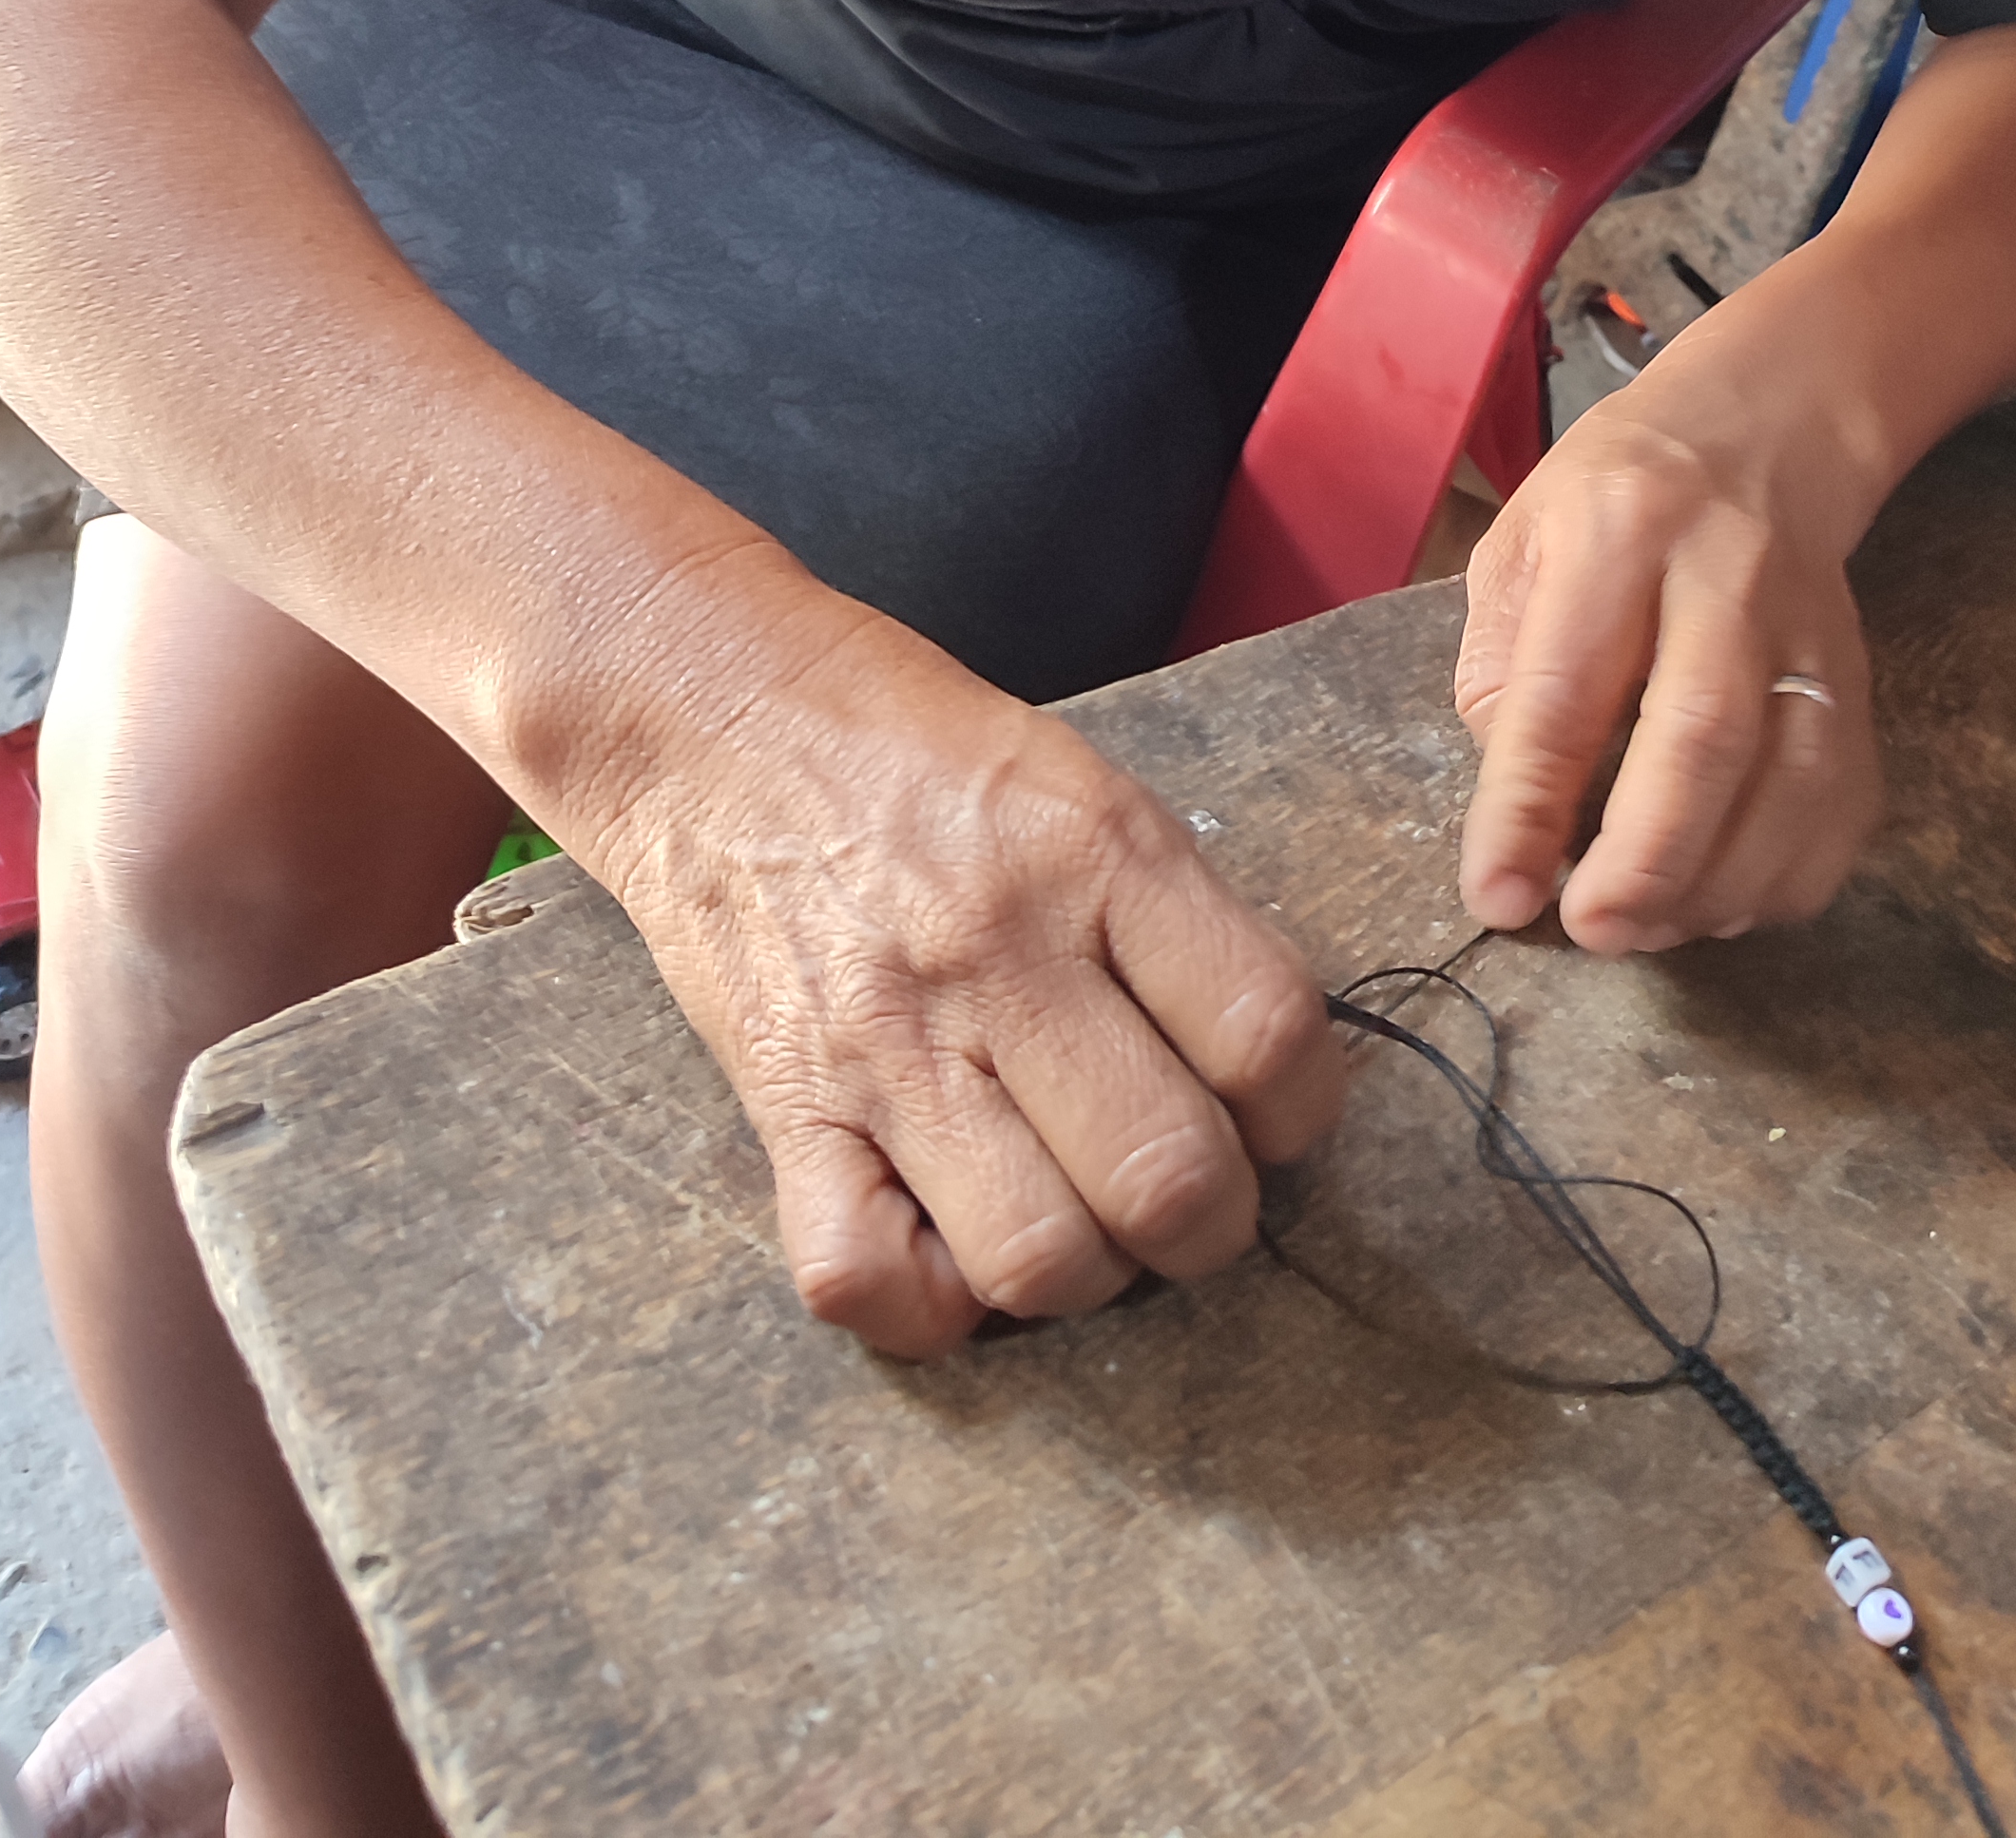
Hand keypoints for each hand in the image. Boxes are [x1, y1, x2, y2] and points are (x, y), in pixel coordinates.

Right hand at [579, 590, 1342, 1359]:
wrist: (711, 711)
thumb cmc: (915, 747)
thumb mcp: (1083, 779)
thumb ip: (1177, 919)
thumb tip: (1268, 1075)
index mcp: (1096, 853)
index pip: (1268, 1034)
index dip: (1305, 1111)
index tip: (1277, 1116)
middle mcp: (999, 953)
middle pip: (1169, 1178)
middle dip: (1213, 1222)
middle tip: (1190, 1193)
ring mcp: (886, 1043)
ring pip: (1040, 1258)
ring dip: (1088, 1274)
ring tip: (1080, 1218)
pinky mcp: (786, 1110)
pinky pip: (871, 1283)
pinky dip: (930, 1303)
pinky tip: (954, 1238)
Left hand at [1452, 360, 1882, 953]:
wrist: (1762, 435)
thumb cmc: (1614, 502)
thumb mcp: (1519, 544)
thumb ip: (1501, 668)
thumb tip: (1519, 812)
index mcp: (1618, 527)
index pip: (1567, 686)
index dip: (1529, 805)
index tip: (1498, 896)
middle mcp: (1727, 575)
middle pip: (1704, 735)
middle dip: (1645, 859)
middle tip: (1591, 931)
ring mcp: (1811, 632)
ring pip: (1792, 781)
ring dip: (1717, 884)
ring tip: (1646, 926)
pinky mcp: (1863, 685)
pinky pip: (1844, 808)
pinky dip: (1785, 881)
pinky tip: (1722, 901)